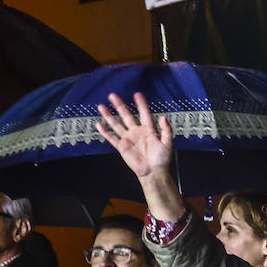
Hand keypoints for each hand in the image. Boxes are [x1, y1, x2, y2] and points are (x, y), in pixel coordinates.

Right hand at [95, 92, 185, 221]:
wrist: (153, 172)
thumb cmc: (162, 159)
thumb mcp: (167, 143)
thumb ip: (166, 130)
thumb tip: (164, 117)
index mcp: (149, 130)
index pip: (144, 114)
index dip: (141, 104)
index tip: (137, 94)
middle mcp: (137, 132)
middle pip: (126, 115)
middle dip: (120, 106)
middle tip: (113, 95)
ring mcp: (128, 138)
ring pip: (116, 124)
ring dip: (109, 115)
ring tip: (101, 106)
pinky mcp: (122, 147)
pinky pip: (111, 138)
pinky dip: (105, 131)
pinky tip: (98, 124)